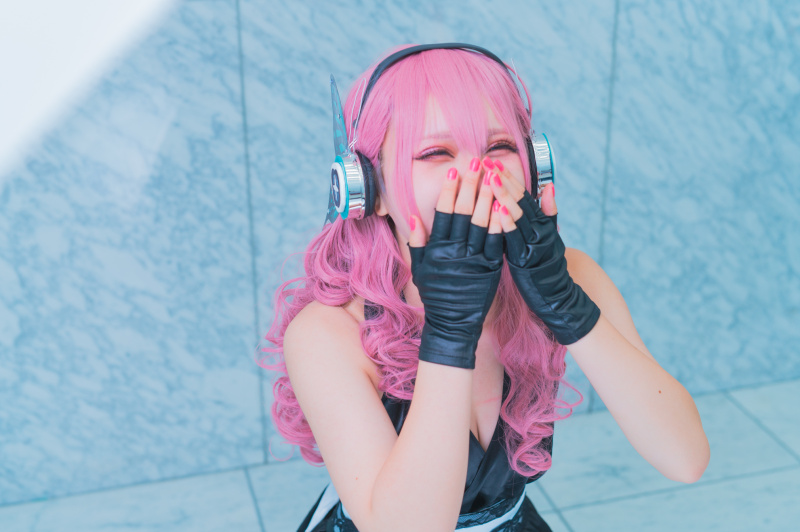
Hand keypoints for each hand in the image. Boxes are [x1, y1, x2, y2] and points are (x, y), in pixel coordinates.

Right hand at [406, 160, 503, 368]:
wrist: (453, 323)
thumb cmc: (435, 294)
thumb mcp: (419, 269)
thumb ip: (417, 242)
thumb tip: (413, 216)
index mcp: (437, 251)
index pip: (444, 214)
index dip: (449, 192)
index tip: (454, 172)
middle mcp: (456, 253)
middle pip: (465, 213)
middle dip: (470, 186)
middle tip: (475, 163)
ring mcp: (475, 260)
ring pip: (483, 223)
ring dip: (488, 197)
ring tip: (492, 176)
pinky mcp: (492, 268)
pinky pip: (498, 241)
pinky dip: (501, 222)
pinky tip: (505, 204)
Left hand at [487, 161, 600, 344]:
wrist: (558, 295)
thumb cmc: (549, 265)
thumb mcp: (549, 236)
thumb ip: (548, 212)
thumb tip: (549, 186)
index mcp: (540, 223)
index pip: (522, 195)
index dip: (508, 177)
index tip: (493, 161)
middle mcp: (537, 230)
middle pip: (519, 200)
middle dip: (502, 180)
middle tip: (487, 162)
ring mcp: (532, 244)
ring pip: (517, 215)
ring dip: (504, 195)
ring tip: (491, 179)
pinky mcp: (526, 259)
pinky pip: (514, 238)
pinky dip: (507, 223)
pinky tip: (497, 210)